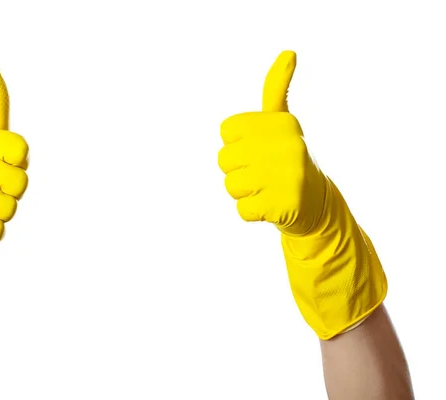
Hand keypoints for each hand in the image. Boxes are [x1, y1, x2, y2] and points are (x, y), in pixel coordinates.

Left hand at [218, 51, 386, 339]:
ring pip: (231, 185)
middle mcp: (287, 145)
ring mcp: (287, 176)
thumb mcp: (281, 120)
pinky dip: (252, 212)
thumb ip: (276, 88)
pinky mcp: (283, 205)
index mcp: (280, 122)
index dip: (237, 144)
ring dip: (244, 192)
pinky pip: (242, 210)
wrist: (315, 203)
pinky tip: (271, 206)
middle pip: (224, 159)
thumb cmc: (286, 158)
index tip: (259, 149)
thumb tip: (289, 52)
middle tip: (263, 173)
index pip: (226, 132)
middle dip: (238, 170)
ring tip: (267, 189)